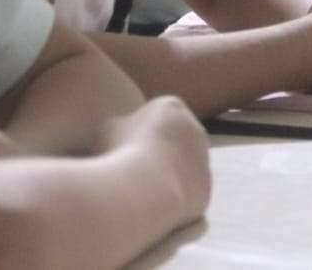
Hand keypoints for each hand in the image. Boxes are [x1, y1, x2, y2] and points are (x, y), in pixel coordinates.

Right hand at [102, 96, 211, 220]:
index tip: (123, 147)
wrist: (145, 189)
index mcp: (172, 107)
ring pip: (181, 168)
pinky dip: (172, 198)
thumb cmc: (121, 151)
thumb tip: (119, 133)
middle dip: (156, 153)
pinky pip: (186, 193)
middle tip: (131, 168)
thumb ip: (117, 126)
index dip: (136, 133)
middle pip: (172, 141)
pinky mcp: (206, 190)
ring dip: (165, 176)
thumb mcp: (106, 129)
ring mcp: (204, 161)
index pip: (155, 117)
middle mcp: (195, 130)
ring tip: (140, 189)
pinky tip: (153, 204)